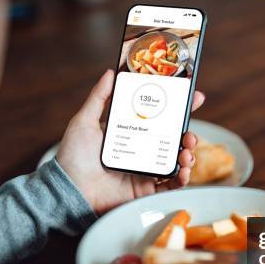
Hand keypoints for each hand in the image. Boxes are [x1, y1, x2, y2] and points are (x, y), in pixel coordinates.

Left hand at [57, 69, 204, 215]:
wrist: (70, 190)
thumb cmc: (73, 157)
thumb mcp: (84, 122)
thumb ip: (98, 97)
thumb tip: (111, 72)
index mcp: (131, 133)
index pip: (160, 118)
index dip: (179, 108)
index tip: (194, 96)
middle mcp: (141, 152)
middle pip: (173, 141)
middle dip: (188, 135)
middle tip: (190, 134)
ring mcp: (145, 171)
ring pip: (176, 161)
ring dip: (188, 155)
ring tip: (186, 152)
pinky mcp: (146, 191)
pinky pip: (171, 184)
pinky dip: (182, 178)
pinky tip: (183, 170)